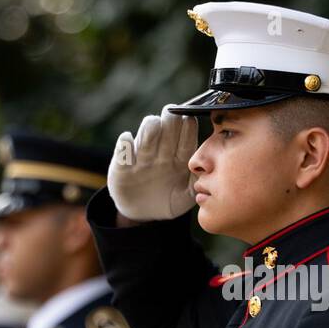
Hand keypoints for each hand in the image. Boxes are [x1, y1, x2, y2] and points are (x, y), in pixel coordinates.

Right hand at [107, 105, 197, 221]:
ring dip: (150, 127)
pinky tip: (127, 140)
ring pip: (146, 135)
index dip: (188, 127)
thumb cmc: (170, 199)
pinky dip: (124, 144)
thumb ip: (196, 183)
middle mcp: (161, 152)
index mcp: (180, 156)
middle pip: (167, 130)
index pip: (186, 138)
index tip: (189, 120)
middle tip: (171, 114)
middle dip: (170, 120)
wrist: (144, 213)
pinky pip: (122, 151)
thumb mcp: (186, 196)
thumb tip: (206, 170)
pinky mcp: (122, 165)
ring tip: (153, 124)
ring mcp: (142, 157)